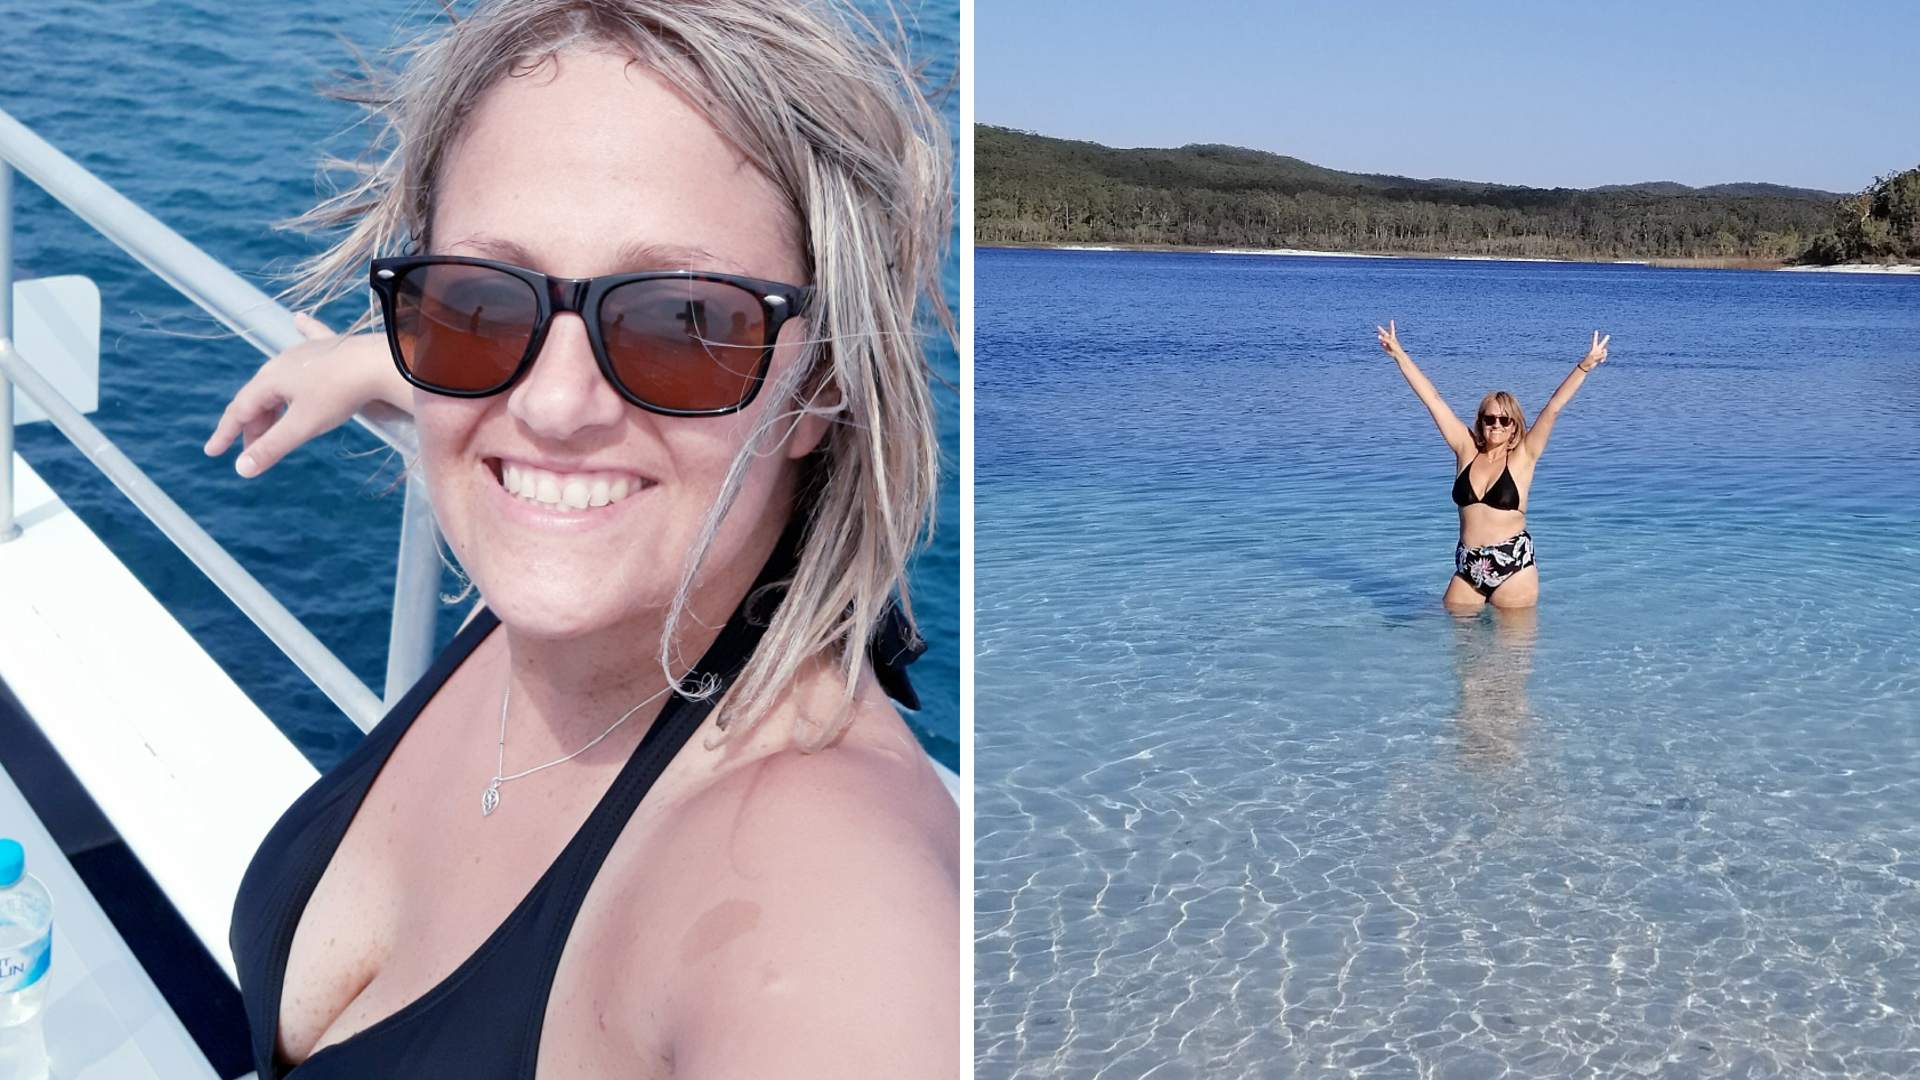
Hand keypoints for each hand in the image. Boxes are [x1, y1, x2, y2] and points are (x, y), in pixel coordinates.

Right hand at [204, 313, 403, 477]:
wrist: (377, 363)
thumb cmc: (339, 394)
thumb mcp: (302, 426)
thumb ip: (271, 447)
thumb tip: (241, 469)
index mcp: (269, 381)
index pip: (240, 411)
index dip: (226, 433)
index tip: (213, 451)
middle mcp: (281, 362)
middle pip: (259, 397)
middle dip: (253, 425)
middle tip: (254, 452)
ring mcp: (306, 351)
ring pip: (280, 379)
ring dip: (272, 402)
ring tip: (272, 423)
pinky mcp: (331, 345)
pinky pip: (311, 336)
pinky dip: (302, 331)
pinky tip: (299, 318)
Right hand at [1376, 319, 1410, 361]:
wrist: (1396, 354)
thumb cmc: (1395, 347)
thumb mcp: (1389, 342)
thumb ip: (1384, 338)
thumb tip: (1378, 336)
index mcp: (1392, 336)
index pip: (1391, 329)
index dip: (1391, 325)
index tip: (1392, 320)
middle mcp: (1389, 339)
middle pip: (1384, 333)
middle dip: (1381, 330)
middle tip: (1378, 326)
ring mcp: (1387, 342)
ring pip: (1382, 340)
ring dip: (1382, 341)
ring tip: (1385, 344)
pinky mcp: (1385, 346)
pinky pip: (1382, 345)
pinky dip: (1382, 345)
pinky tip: (1385, 347)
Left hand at [1580, 330, 1609, 370]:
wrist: (1587, 366)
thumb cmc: (1589, 361)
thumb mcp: (1594, 358)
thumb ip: (1600, 355)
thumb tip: (1604, 352)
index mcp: (1594, 348)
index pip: (1595, 341)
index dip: (1596, 336)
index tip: (1596, 331)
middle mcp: (1597, 350)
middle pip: (1602, 344)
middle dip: (1605, 340)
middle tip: (1608, 335)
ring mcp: (1599, 353)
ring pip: (1605, 352)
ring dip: (1603, 356)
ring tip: (1600, 360)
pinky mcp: (1600, 357)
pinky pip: (1604, 357)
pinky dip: (1603, 359)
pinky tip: (1601, 362)